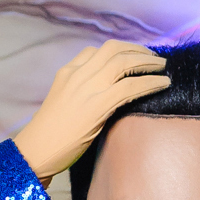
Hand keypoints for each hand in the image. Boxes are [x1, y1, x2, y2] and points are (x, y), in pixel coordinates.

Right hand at [14, 41, 169, 183]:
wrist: (36, 150)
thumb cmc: (48, 136)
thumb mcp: (61, 105)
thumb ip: (78, 94)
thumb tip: (100, 98)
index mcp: (67, 72)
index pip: (95, 51)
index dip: (119, 50)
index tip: (134, 56)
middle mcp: (78, 74)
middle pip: (113, 49)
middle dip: (137, 49)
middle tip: (155, 57)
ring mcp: (88, 87)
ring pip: (124, 62)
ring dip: (148, 62)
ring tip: (163, 67)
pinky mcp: (98, 104)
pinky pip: (131, 85)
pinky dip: (150, 82)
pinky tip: (163, 84)